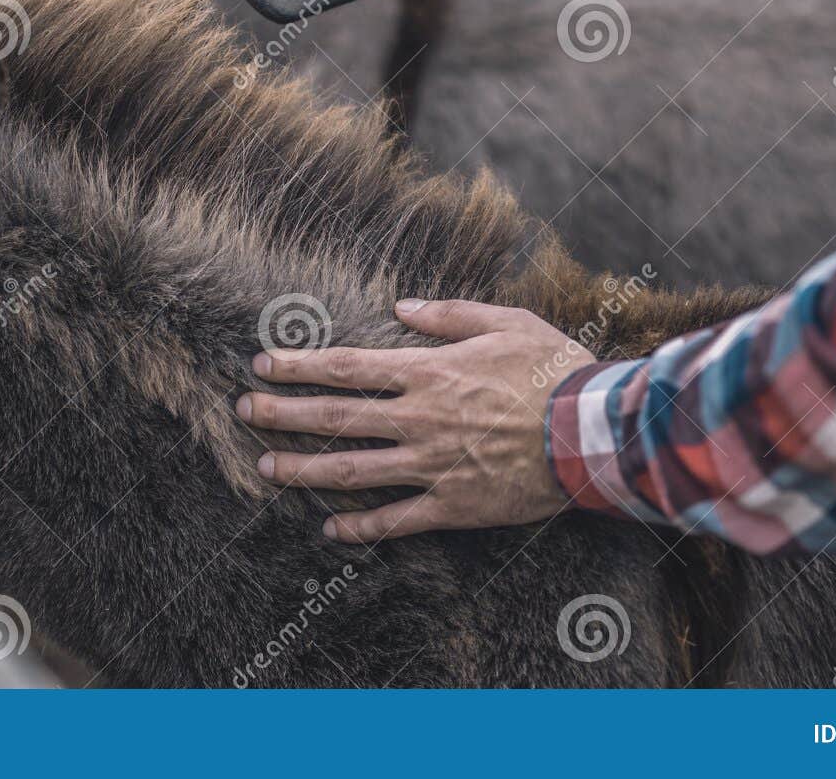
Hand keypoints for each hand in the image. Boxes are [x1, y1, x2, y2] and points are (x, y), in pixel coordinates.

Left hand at [235, 299, 595, 542]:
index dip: (300, 365)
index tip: (263, 363)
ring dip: (303, 468)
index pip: (348, 367)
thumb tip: (401, 306)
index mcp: (430, 373)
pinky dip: (359, 527)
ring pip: (352, 470)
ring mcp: (432, 466)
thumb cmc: (556, 371)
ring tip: (267, 467)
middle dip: (283, 413)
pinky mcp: (453, 506)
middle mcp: (419, 420)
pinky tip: (330, 529)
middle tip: (244, 410)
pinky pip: (395, 521)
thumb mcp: (508, 322)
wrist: (592, 433)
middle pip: (336, 417)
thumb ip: (450, 315)